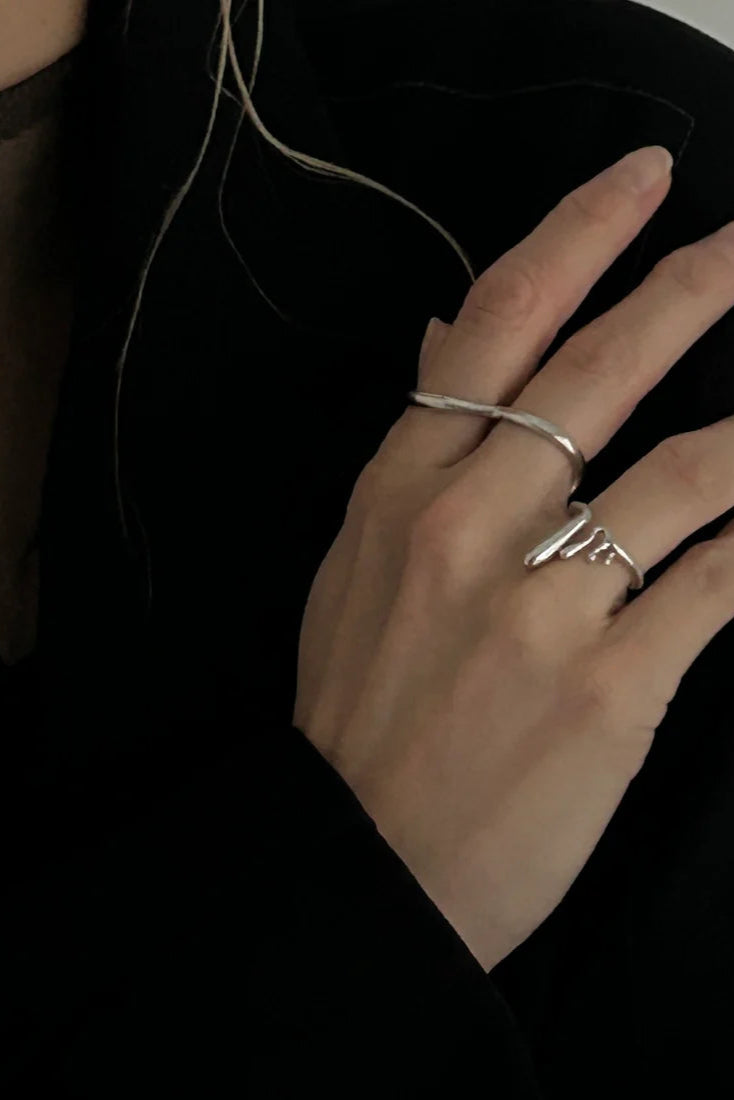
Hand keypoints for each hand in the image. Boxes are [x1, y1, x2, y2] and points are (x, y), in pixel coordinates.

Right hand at [293, 146, 733, 971]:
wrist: (361, 860)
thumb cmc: (359, 711)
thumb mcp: (358, 565)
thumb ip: (415, 446)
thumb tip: (446, 333)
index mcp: (399, 490)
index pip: (494, 328)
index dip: (574, 239)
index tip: (640, 183)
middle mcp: (468, 528)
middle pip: (598, 374)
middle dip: (692, 289)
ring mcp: (542, 607)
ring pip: (684, 472)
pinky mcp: (611, 688)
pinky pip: (715, 583)